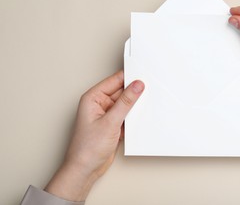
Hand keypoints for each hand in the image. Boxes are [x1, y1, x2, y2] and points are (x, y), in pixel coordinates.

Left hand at [45, 71, 143, 200]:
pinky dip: (134, 116)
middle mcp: (99, 104)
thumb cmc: (86, 148)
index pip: (114, 80)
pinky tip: (139, 118)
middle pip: (122, 91)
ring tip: (144, 107)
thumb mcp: (110, 122)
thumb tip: (136, 86)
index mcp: (93, 98)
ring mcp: (107, 114)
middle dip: (134, 92)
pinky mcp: (113, 124)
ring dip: (135, 105)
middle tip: (149, 90)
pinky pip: (127, 115)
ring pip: (126, 103)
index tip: (143, 75)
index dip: (129, 77)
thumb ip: (125, 102)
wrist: (85, 170)